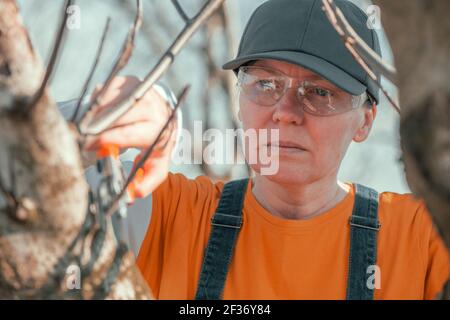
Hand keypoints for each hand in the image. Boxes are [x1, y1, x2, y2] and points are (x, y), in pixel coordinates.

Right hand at [83, 76, 176, 197]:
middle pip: (118, 116)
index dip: (107, 140)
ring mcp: (141, 92)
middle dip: (98, 128)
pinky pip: (106, 90)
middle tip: (84, 138)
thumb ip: (147, 182)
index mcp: (159, 130)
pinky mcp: (130, 82)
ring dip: (96, 116)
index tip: (91, 146)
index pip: (130, 133)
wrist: (165, 117)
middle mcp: (153, 108)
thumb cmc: (158, 144)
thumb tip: (133, 194)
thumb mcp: (158, 165)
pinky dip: (97, 103)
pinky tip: (96, 115)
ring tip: (87, 128)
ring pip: (110, 102)